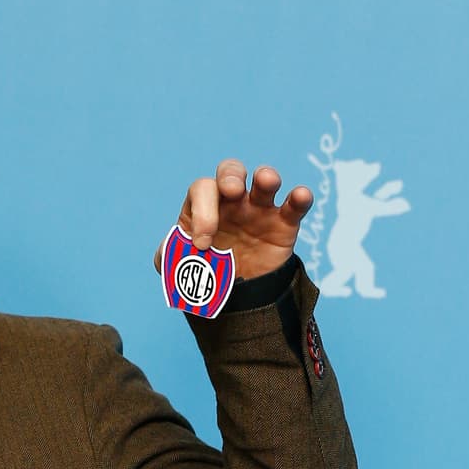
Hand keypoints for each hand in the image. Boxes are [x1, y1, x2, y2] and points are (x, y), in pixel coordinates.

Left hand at [155, 159, 312, 279]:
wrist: (234, 297)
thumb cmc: (204, 273)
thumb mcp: (176, 266)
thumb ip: (168, 255)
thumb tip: (172, 250)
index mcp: (203, 206)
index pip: (202, 190)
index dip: (202, 211)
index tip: (202, 244)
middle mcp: (231, 202)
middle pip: (231, 171)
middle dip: (231, 175)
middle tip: (231, 191)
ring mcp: (259, 210)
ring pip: (265, 180)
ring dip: (266, 176)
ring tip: (266, 181)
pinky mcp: (284, 224)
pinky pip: (295, 205)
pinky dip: (300, 198)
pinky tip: (299, 196)